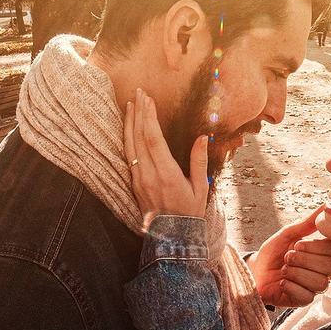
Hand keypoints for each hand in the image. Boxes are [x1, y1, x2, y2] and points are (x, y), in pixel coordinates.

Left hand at [123, 89, 208, 221]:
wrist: (171, 237)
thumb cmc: (190, 212)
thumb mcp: (201, 188)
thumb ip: (199, 161)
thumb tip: (202, 137)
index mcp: (167, 174)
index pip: (153, 139)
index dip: (149, 117)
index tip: (148, 99)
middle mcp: (149, 175)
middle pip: (139, 137)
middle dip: (139, 113)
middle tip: (139, 92)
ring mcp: (138, 179)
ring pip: (129, 145)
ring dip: (129, 122)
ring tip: (130, 104)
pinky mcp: (133, 183)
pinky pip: (127, 155)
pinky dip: (127, 137)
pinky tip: (128, 127)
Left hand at [248, 207, 330, 307]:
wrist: (253, 272)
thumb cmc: (271, 253)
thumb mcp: (287, 234)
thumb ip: (307, 223)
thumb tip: (325, 206)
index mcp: (320, 253)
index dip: (315, 247)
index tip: (296, 244)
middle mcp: (320, 270)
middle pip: (329, 266)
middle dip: (303, 260)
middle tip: (287, 258)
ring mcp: (313, 287)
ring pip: (320, 282)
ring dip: (296, 274)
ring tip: (283, 270)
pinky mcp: (303, 301)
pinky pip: (307, 296)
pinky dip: (290, 286)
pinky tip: (281, 282)